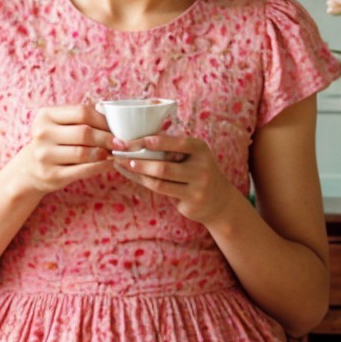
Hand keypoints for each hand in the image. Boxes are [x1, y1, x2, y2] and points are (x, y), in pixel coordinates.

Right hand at [4, 104, 118, 197]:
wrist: (28, 170)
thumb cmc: (52, 143)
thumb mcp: (58, 125)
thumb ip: (80, 118)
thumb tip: (114, 117)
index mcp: (46, 115)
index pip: (82, 112)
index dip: (103, 120)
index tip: (116, 127)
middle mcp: (42, 134)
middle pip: (84, 133)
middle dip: (107, 138)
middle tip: (121, 143)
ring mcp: (45, 155)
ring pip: (85, 153)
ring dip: (105, 153)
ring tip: (115, 153)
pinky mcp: (52, 175)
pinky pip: (84, 170)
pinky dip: (101, 167)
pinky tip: (110, 164)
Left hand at [111, 131, 239, 225]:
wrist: (219, 201)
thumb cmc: (198, 172)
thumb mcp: (194, 156)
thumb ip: (173, 149)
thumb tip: (139, 138)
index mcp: (200, 149)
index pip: (177, 143)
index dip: (156, 142)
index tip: (136, 140)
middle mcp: (201, 168)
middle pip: (164, 166)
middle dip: (139, 160)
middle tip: (121, 154)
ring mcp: (197, 188)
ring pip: (159, 182)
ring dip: (138, 173)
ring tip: (122, 164)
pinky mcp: (189, 203)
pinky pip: (161, 192)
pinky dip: (143, 182)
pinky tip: (133, 176)